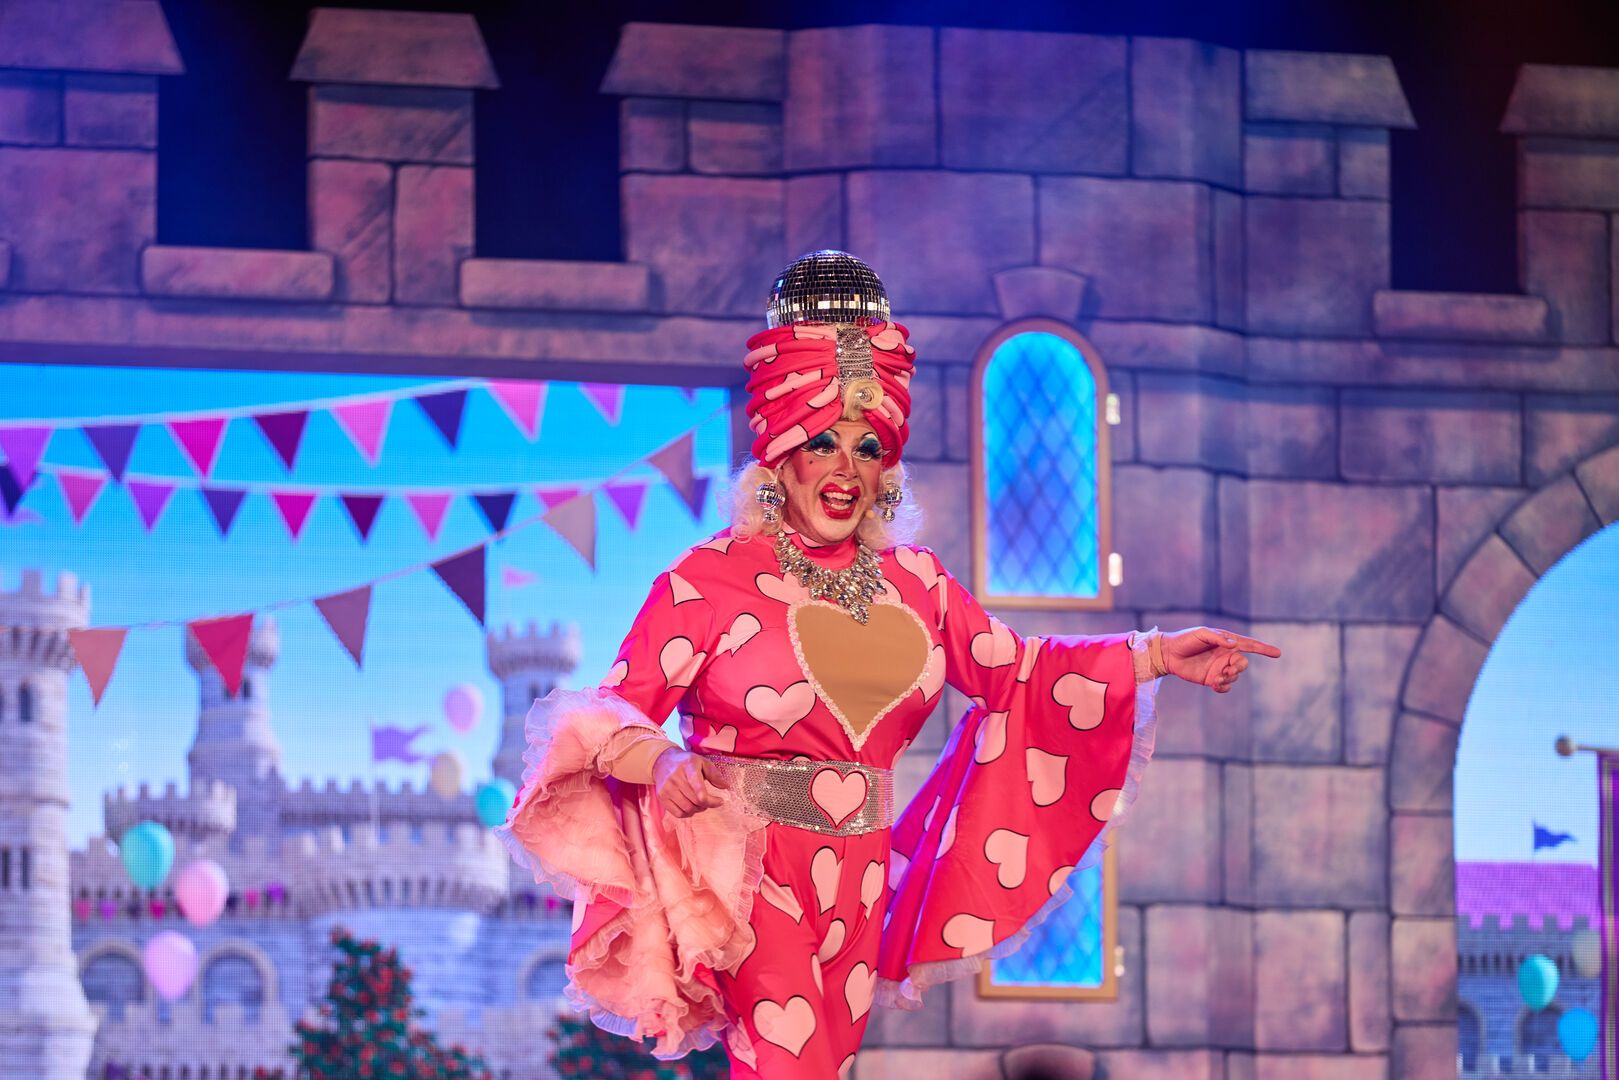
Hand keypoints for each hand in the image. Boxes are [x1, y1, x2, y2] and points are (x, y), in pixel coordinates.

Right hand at [651, 747, 730, 817]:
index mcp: (688, 767)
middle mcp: (676, 778)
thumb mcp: (702, 762)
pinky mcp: (662, 797)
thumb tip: (725, 786)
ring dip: (698, 810)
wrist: (663, 761)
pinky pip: (678, 813)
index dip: (711, 800)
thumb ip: (714, 774)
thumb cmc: (686, 762)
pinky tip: (690, 807)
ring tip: (701, 804)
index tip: (720, 801)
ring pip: (687, 809)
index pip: (699, 790)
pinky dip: (687, 814)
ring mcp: (667, 788)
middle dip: (707, 805)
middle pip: (696, 801)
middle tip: (711, 801)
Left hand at [1162, 627, 1281, 693]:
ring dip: (1229, 678)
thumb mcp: (1201, 634)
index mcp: (1226, 642)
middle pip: (1243, 664)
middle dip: (1239, 668)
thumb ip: (1217, 638)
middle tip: (1227, 669)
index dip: (1264, 649)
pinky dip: (1224, 687)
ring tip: (1216, 677)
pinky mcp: (1211, 679)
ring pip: (1235, 676)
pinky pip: (1225, 686)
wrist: (1168, 653)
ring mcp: (1219, 668)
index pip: (1249, 645)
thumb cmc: (1185, 640)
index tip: (1278, 653)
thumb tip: (1233, 644)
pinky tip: (1215, 684)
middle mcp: (1225, 655)